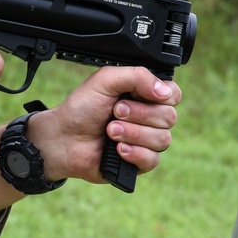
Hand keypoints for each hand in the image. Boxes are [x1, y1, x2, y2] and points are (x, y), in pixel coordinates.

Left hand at [29, 66, 181, 183]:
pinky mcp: (139, 162)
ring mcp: (145, 140)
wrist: (63, 138)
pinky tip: (117, 149)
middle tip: (114, 112)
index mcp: (143, 95)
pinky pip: (153, 160)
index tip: (135, 95)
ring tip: (110, 131)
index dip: (160, 96)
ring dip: (132, 133)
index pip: (173, 94)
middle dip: (138, 114)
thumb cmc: (82, 108)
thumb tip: (165, 91)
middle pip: (169, 117)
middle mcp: (148, 117)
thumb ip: (137, 76)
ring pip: (162, 139)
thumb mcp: (105, 80)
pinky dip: (134, 153)